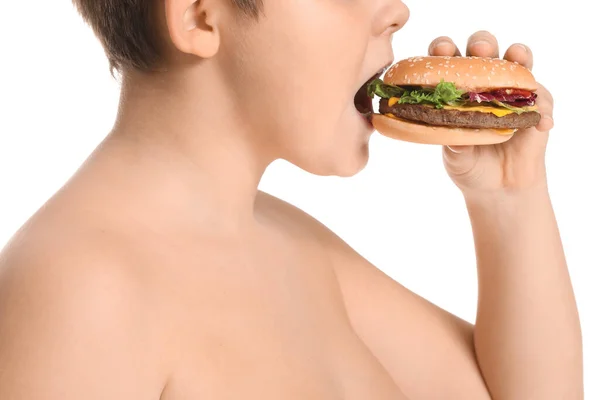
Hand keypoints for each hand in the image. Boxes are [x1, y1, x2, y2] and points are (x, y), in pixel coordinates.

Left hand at [427, 31, 553, 196]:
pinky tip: (542, 123)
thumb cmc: (468, 164)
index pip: (448, 60)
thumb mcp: (457, 159)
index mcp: (456, 88)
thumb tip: (458, 141)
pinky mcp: (536, 107)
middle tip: (480, 50)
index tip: (442, 49)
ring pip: (518, 63)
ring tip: (517, 57)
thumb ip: (457, 148)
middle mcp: (484, 82)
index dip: (443, 49)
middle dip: (482, 44)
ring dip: (518, 56)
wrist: (497, 187)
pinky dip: (543, 110)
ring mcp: (512, 92)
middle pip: (484, 50)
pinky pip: (543, 101)